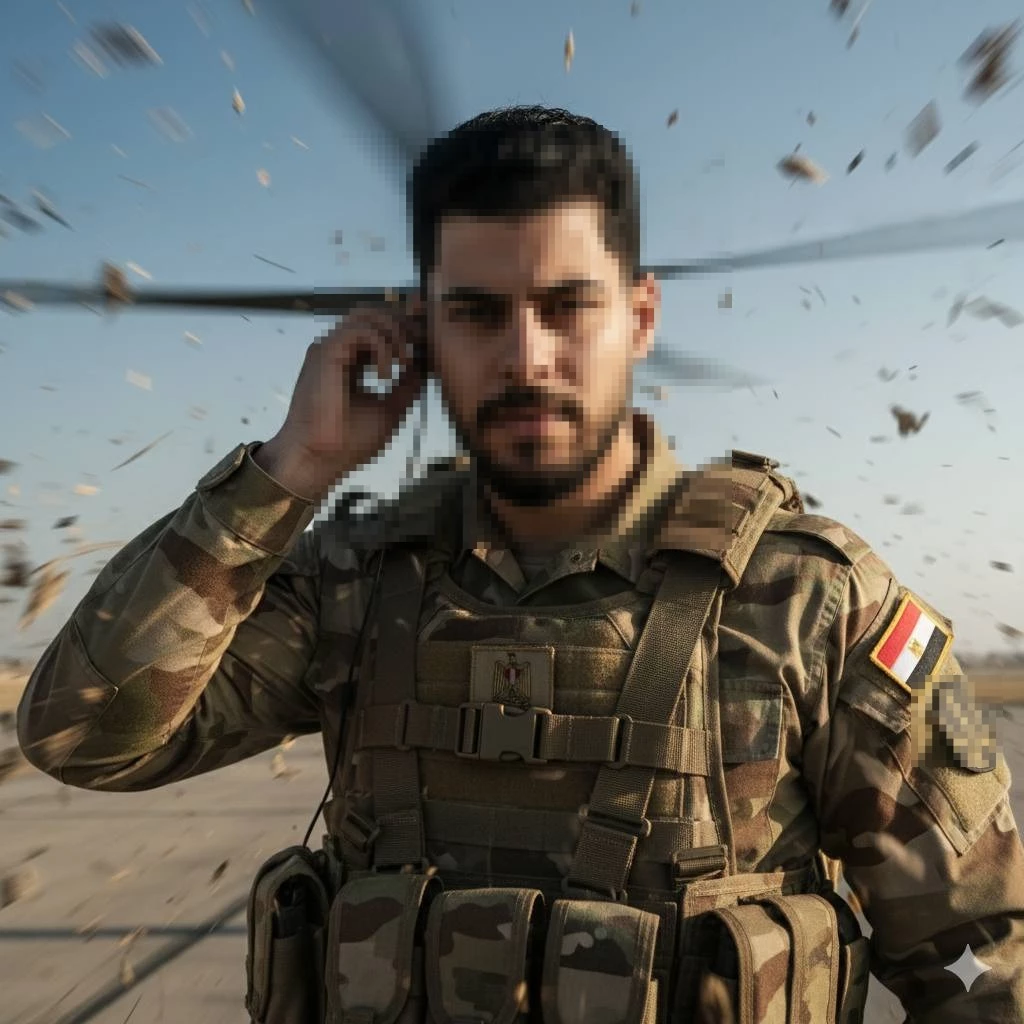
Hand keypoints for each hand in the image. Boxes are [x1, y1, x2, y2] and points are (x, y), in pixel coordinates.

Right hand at [255, 297, 426, 499]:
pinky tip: (387, 374)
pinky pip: (360, 330)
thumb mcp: (390, 409)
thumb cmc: (348, 442)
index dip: (404, 325)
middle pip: (374, 314)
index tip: (426, 336)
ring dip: (395, 334)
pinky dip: (382, 346)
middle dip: (403, 323)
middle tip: (420, 345)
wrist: (318, 460)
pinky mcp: (325, 352)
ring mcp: (329, 348)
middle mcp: (338, 350)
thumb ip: (406, 386)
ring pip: (367, 315)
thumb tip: (423, 367)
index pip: (378, 328)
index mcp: (351, 361)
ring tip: (405, 362)